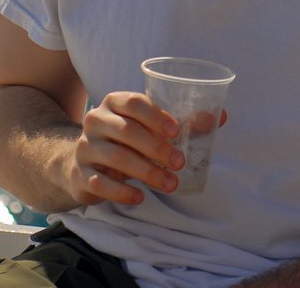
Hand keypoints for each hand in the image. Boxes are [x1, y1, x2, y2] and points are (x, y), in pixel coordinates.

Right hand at [64, 92, 223, 205]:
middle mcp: (95, 120)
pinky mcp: (79, 174)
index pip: (134, 102)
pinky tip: (140, 197)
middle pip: (127, 131)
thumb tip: (221, 117)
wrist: (81, 162)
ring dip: (147, 173)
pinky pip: (100, 183)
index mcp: (114, 102)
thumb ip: (183, 122)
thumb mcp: (148, 127)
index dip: (156, 116)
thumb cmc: (126, 139)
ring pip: (116, 158)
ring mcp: (85, 147)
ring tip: (171, 184)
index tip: (177, 131)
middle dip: (157, 148)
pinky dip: (122, 192)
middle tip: (180, 163)